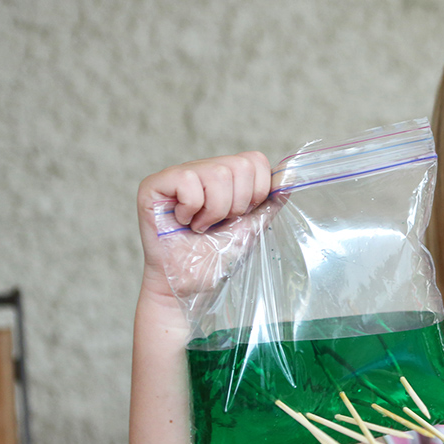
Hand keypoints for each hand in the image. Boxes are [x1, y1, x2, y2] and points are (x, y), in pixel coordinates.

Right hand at [136, 152, 275, 299]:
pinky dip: (192, 208)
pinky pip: (188, 180)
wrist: (191, 284)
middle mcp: (202, 169)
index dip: (258, 190)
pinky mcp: (155, 184)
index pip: (254, 159)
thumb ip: (268, 203)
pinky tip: (183, 221)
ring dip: (215, 210)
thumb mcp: (251, 227)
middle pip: (239, 165)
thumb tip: (288, 180)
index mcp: (226, 176)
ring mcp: (178, 174)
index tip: (242, 215)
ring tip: (202, 226)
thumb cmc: (216, 258)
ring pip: (217, 173)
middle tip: (219, 223)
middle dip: (238, 204)